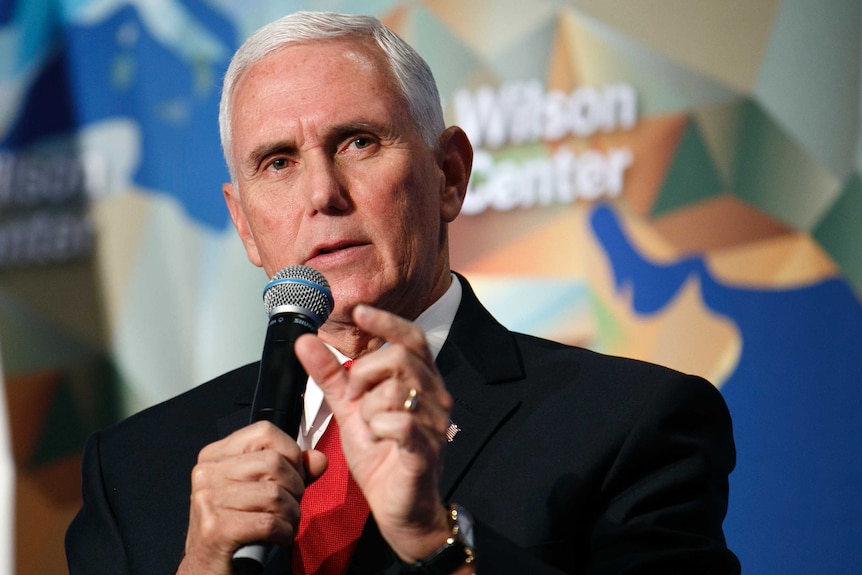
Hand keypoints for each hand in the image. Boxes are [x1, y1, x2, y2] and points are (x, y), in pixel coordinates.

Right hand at [176, 421, 327, 573]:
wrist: (206, 568)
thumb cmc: (233, 527)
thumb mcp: (259, 492)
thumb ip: (291, 472)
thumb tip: (318, 459)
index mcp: (215, 456)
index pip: (264, 432)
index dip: (290, 452)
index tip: (294, 473)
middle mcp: (207, 472)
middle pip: (274, 463)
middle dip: (294, 487)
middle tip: (290, 505)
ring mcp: (208, 499)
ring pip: (275, 494)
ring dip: (291, 514)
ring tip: (285, 523)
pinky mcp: (215, 528)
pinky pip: (269, 523)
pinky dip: (283, 533)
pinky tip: (278, 538)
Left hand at [295, 304, 453, 561]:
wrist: (400, 509)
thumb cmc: (382, 456)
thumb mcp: (350, 410)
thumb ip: (330, 375)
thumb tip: (304, 340)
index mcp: (421, 382)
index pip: (412, 338)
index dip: (387, 322)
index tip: (359, 312)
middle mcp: (435, 397)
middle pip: (400, 358)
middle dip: (366, 373)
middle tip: (354, 397)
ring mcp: (434, 423)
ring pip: (396, 391)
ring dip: (370, 409)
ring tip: (371, 428)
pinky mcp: (426, 450)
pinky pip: (400, 423)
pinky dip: (380, 428)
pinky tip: (379, 439)